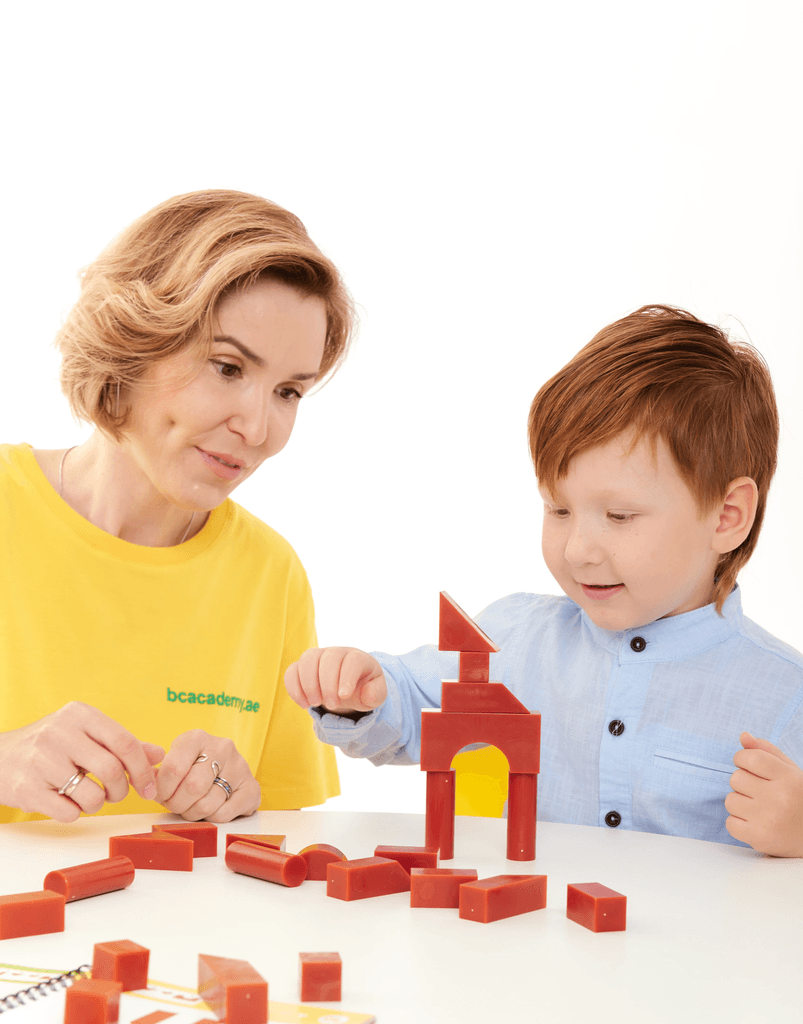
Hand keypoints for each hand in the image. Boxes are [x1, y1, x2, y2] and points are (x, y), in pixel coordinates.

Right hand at [0, 702, 163, 822]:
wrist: (1, 757)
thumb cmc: (54, 746)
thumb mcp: (87, 735)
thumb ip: (123, 744)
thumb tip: (159, 756)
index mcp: (80, 715)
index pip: (124, 741)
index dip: (142, 768)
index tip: (148, 787)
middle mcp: (60, 733)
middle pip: (112, 769)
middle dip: (121, 789)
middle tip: (116, 794)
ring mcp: (42, 761)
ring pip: (92, 795)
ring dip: (98, 804)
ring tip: (88, 796)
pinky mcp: (28, 788)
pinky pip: (69, 812)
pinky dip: (75, 813)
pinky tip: (66, 801)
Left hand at [154, 730, 260, 822]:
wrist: (226, 768)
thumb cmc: (192, 765)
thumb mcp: (174, 758)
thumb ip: (156, 771)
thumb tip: (145, 784)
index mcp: (197, 738)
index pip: (174, 768)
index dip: (162, 789)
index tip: (159, 795)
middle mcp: (222, 747)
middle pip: (192, 787)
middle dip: (177, 804)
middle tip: (174, 805)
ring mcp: (240, 767)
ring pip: (207, 804)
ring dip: (192, 813)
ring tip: (190, 807)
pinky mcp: (252, 788)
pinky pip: (224, 814)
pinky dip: (211, 818)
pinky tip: (209, 809)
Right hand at [284, 647, 386, 715]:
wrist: (349, 687)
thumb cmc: (364, 688)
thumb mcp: (376, 694)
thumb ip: (376, 694)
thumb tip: (367, 694)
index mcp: (358, 658)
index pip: (352, 660)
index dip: (347, 677)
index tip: (344, 696)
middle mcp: (337, 653)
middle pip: (329, 658)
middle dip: (328, 684)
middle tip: (332, 705)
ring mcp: (318, 657)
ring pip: (308, 659)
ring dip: (308, 683)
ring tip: (315, 703)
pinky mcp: (302, 667)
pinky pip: (292, 670)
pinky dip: (294, 687)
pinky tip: (303, 704)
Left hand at [725, 732, 802, 856]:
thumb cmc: (798, 799)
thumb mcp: (791, 772)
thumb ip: (767, 752)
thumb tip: (743, 736)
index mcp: (788, 777)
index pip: (750, 757)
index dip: (742, 759)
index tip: (747, 766)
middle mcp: (780, 797)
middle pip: (736, 778)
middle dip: (742, 783)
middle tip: (758, 791)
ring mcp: (769, 819)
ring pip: (730, 800)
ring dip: (739, 803)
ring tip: (758, 808)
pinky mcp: (760, 838)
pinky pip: (730, 823)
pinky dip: (738, 823)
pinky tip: (755, 823)